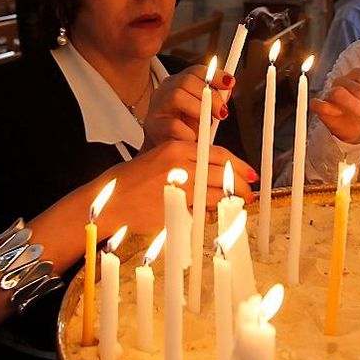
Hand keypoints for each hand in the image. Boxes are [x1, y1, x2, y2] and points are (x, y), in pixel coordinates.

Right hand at [94, 140, 255, 235]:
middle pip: (222, 171)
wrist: (110, 198)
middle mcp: (178, 162)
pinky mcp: (173, 205)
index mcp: (176, 147)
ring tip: (241, 202)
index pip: (217, 153)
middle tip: (250, 191)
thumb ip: (187, 162)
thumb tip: (215, 172)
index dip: (238, 164)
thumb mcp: (161, 159)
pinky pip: (202, 207)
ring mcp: (177, 184)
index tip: (249, 173)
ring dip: (232, 197)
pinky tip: (218, 212)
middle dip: (240, 183)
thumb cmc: (135, 180)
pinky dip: (213, 210)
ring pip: (216, 189)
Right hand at [141, 65, 233, 150]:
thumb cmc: (183, 129)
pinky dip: (188, 132)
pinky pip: (173, 125)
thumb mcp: (200, 112)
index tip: (230, 83)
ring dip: (198, 111)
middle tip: (222, 113)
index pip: (196, 71)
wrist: (162, 149)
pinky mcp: (152, 126)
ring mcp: (156, 107)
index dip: (214, 75)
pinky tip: (194, 138)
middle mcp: (164, 91)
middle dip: (210, 96)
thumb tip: (227, 91)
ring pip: (177, 96)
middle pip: (187, 80)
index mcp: (177, 83)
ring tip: (206, 126)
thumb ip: (214, 99)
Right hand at [309, 67, 359, 143]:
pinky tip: (338, 114)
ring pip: (341, 93)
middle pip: (359, 87)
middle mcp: (344, 81)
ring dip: (356, 105)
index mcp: (359, 76)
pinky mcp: (320, 105)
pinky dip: (328, 107)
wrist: (351, 127)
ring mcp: (330, 92)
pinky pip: (319, 103)